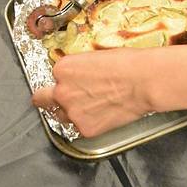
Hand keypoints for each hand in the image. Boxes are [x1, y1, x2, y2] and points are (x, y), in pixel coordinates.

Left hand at [32, 49, 154, 136]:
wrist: (144, 81)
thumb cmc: (126, 64)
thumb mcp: (94, 57)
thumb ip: (78, 69)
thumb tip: (78, 77)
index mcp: (63, 68)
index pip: (52, 76)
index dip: (63, 79)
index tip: (70, 81)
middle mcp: (62, 91)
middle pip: (43, 99)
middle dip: (50, 98)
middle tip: (65, 98)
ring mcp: (72, 112)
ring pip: (60, 116)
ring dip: (69, 112)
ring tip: (89, 107)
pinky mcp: (85, 129)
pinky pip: (79, 128)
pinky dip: (87, 123)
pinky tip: (102, 114)